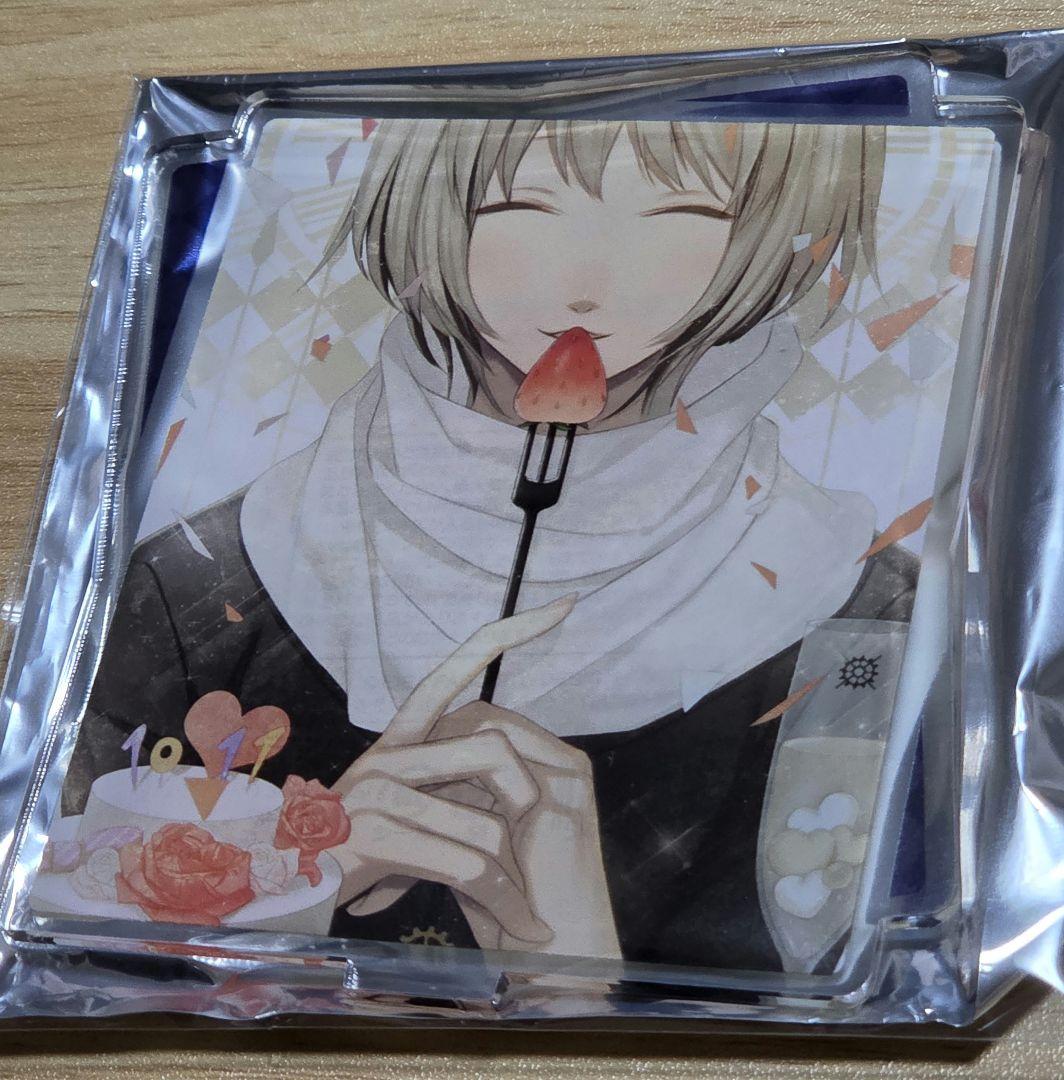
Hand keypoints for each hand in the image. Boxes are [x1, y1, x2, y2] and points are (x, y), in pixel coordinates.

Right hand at [330, 593, 616, 952]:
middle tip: (534, 854)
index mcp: (399, 737)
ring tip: (523, 914)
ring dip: (514, 882)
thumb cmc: (347, 861)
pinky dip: (503, 905)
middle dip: (528, 808)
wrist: (272, 900)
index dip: (509, 634)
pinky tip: (517, 927)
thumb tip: (513, 781)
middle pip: (493, 751)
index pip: (455, 669)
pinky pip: (468, 867)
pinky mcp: (372, 835)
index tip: (564, 605)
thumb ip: (444, 789)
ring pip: (488, 827)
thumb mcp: (399, 814)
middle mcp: (387, 752)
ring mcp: (376, 790)